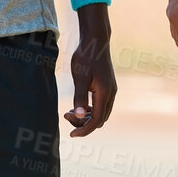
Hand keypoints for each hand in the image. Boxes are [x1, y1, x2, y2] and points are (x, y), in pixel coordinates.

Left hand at [65, 4, 116, 137]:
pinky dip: (90, 110)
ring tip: (69, 112)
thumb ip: (80, 97)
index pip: (96, 121)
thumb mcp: (80, 77)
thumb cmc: (86, 57)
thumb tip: (79, 115)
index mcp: (104, 93)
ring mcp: (111, 91)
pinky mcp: (108, 87)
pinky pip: (101, 105)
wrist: (96, 41)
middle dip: (83, 124)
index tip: (71, 135)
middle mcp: (111, 94)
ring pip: (101, 113)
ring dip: (86, 117)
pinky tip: (79, 105)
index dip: (84, 130)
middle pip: (99, 120)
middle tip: (66, 116)